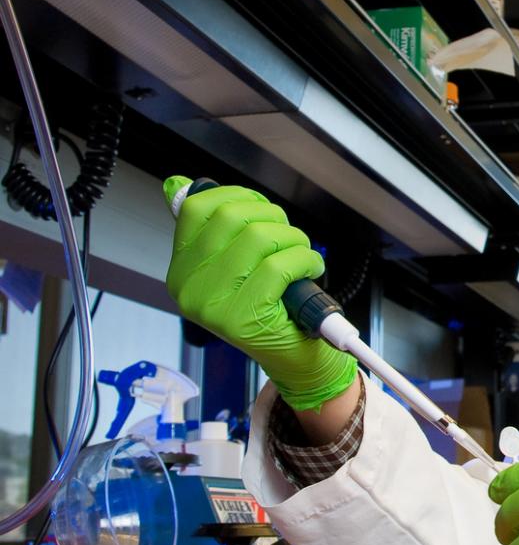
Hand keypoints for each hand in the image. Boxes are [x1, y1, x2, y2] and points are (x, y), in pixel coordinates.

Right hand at [162, 176, 355, 410]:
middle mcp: (189, 287)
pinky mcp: (243, 317)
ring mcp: (212, 304)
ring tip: (301, 257)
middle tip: (288, 237)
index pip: (196, 208)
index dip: (238, 197)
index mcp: (182, 270)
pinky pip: (280, 264)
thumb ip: (214, 230)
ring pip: (259, 236)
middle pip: (232, 216)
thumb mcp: (235, 268)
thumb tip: (183, 184)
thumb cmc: (270, 309)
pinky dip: (305, 260)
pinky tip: (309, 271)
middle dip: (273, 217)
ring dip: (293, 239)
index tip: (261, 209)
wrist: (294, 359)